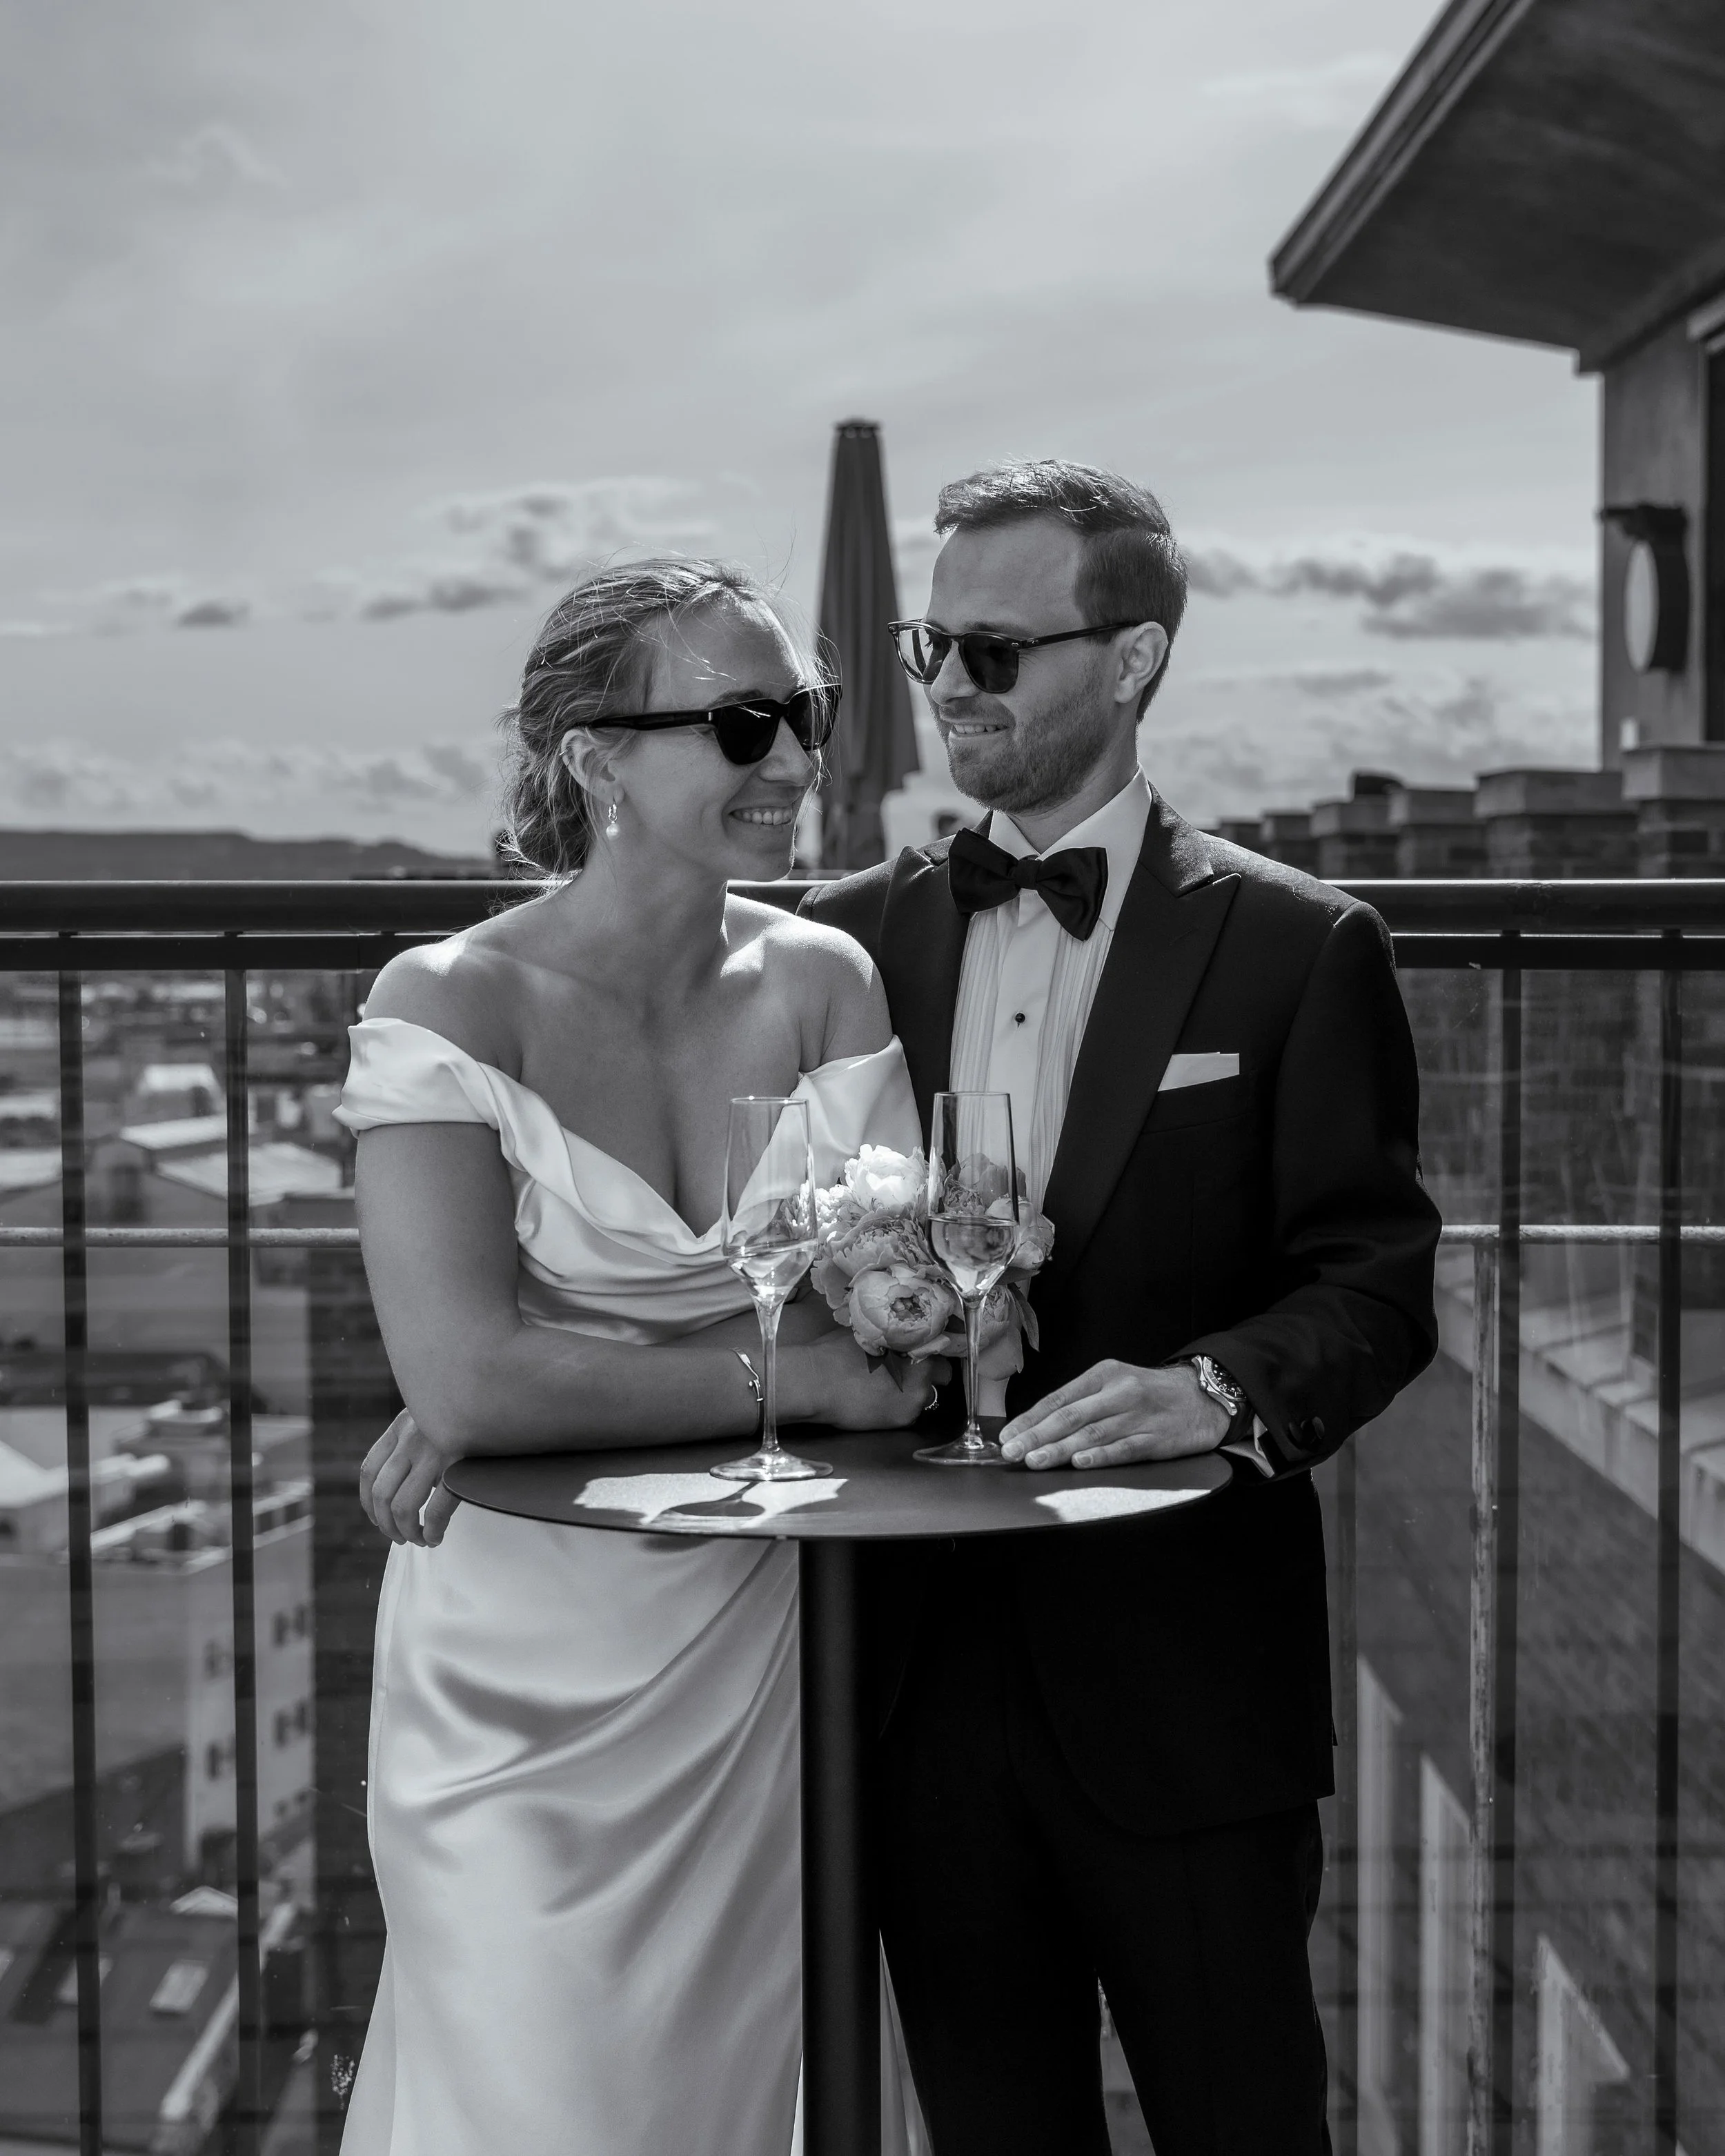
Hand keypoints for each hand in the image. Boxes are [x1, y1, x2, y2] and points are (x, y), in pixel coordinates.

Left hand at [359, 1410, 461, 1546]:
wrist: (499, 1399)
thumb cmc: (469, 1414)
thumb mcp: (432, 1417)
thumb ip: (414, 1439)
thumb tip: (403, 1482)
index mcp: (402, 1426)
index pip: (369, 1470)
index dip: (368, 1502)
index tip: (377, 1518)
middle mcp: (413, 1437)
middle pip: (381, 1494)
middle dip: (386, 1525)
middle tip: (399, 1537)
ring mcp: (435, 1451)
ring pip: (402, 1506)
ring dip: (406, 1531)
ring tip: (419, 1539)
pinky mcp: (459, 1465)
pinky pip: (436, 1511)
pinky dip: (432, 1531)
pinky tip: (436, 1536)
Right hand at [792, 1326, 951, 1430]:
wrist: (817, 1383)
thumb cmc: (837, 1353)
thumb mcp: (869, 1333)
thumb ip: (891, 1335)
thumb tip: (896, 1333)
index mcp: (918, 1350)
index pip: (942, 1350)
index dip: (931, 1351)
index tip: (921, 1353)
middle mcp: (924, 1377)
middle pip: (942, 1375)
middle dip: (929, 1374)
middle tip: (907, 1371)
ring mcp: (915, 1402)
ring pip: (926, 1396)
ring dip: (914, 1392)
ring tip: (889, 1389)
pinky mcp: (902, 1421)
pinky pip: (910, 1413)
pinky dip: (901, 1408)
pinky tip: (880, 1402)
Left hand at [999, 1359, 1230, 1470]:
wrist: (1203, 1396)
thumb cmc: (1151, 1393)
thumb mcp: (1115, 1382)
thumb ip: (1082, 1401)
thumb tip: (1038, 1425)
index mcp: (1103, 1375)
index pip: (1058, 1398)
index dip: (1030, 1418)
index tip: (1007, 1434)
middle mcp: (1119, 1392)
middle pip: (1070, 1416)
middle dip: (1036, 1435)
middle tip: (1011, 1451)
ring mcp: (1138, 1416)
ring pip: (1091, 1434)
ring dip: (1059, 1449)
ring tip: (1034, 1460)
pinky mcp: (1156, 1438)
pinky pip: (1124, 1449)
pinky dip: (1100, 1457)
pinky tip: (1080, 1463)